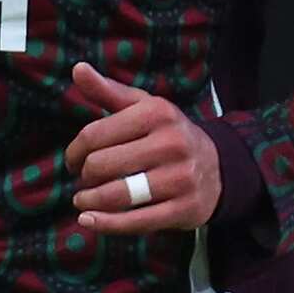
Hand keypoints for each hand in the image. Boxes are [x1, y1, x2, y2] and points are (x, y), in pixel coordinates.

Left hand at [66, 64, 221, 234]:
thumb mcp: (144, 108)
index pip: (94, 135)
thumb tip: (77, 68)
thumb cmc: (168, 135)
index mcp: (157, 114)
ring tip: (83, 200)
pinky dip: (106, 224)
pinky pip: (136, 221)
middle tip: (83, 181)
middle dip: (83, 177)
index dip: (73, 152)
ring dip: (89, 201)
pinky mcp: (185, 209)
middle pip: (101, 166)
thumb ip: (108, 91)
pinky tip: (87, 220)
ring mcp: (181, 179)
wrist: (220, 167)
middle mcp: (172, 144)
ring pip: (117, 194)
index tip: (72, 161)